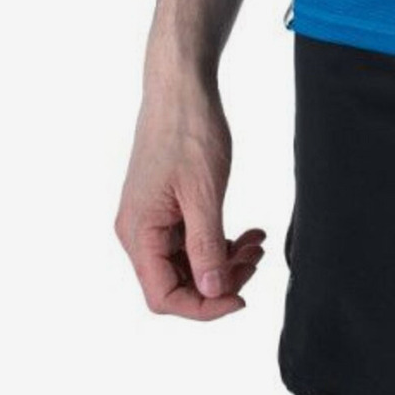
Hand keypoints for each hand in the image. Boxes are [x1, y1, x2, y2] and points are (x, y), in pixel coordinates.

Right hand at [114, 75, 266, 318]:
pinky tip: (247, 233)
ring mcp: (152, 219)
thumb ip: (206, 246)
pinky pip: (191, 239)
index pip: (164, 297)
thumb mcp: (204, 192)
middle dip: (220, 280)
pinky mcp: (166, 206)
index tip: (242, 297)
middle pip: (177, 283)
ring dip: (224, 260)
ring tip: (256, 244)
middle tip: (256, 260)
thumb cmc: (188, 132)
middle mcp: (139, 232)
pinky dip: (220, 241)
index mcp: (139, 233)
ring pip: (188, 262)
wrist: (182, 88)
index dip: (203, 307)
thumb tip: (210, 292)